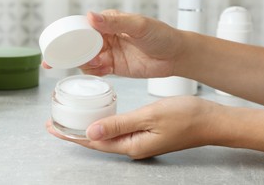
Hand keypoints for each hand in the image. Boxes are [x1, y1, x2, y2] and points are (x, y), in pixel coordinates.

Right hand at [42, 10, 184, 78]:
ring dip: (84, 63)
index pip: (83, 26)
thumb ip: (115, 22)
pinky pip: (96, 70)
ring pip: (86, 58)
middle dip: (68, 53)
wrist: (175, 56)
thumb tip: (90, 15)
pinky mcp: (113, 66)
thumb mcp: (139, 25)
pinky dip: (93, 72)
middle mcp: (105, 36)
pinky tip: (98, 71)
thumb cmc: (161, 35)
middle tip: (57, 61)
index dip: (68, 34)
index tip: (55, 42)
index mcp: (108, 21)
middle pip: (80, 44)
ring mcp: (108, 52)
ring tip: (98, 63)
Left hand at [46, 96, 222, 158]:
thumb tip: (91, 132)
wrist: (210, 120)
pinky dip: (104, 124)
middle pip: (96, 141)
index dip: (71, 135)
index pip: (93, 142)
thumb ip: (119, 124)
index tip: (53, 128)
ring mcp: (138, 142)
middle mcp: (132, 147)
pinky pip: (117, 131)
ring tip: (71, 119)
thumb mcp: (149, 116)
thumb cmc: (184, 116)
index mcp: (131, 145)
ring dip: (87, 128)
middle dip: (75, 132)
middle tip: (56, 123)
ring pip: (106, 136)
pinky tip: (99, 118)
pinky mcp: (144, 135)